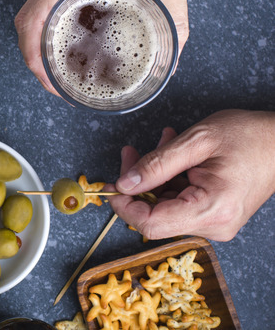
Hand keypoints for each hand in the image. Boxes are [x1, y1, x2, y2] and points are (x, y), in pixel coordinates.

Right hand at [14, 0, 188, 93]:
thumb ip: (174, 20)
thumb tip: (171, 58)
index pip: (32, 21)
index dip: (34, 58)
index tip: (48, 80)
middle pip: (26, 24)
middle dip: (36, 60)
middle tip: (56, 83)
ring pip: (33, 16)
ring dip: (40, 45)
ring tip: (60, 69)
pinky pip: (44, 5)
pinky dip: (49, 29)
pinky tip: (68, 42)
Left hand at [108, 110, 274, 240]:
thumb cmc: (250, 137)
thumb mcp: (197, 141)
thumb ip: (157, 164)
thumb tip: (124, 184)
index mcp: (210, 209)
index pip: (150, 224)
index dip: (124, 206)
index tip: (111, 184)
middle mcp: (213, 225)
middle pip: (154, 216)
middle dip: (137, 184)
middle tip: (130, 154)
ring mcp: (214, 222)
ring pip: (164, 207)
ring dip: (154, 176)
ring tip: (161, 144)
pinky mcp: (213, 215)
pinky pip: (178, 202)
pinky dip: (169, 178)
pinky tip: (172, 155)